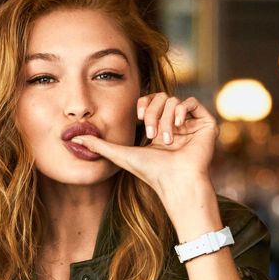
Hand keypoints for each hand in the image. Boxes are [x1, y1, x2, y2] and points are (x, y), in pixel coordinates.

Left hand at [70, 93, 218, 198]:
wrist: (175, 182)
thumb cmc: (150, 172)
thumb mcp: (120, 155)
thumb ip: (99, 145)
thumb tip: (73, 138)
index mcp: (158, 129)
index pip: (149, 102)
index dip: (143, 105)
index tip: (138, 118)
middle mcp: (175, 125)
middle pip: (160, 98)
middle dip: (153, 113)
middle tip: (151, 133)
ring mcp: (191, 124)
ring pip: (174, 100)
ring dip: (166, 118)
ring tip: (166, 140)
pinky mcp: (205, 124)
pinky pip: (191, 102)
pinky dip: (182, 110)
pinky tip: (179, 126)